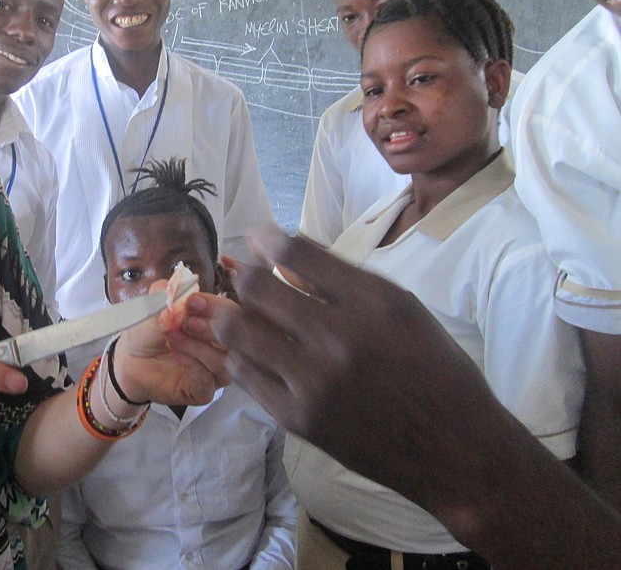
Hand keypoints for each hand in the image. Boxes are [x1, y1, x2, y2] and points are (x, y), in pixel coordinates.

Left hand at [111, 282, 229, 406]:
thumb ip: (169, 292)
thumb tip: (183, 284)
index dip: (216, 305)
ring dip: (198, 346)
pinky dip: (192, 364)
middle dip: (212, 326)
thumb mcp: (155, 304)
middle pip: (237, 338)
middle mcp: (222, 346)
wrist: (130, 359)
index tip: (193, 301)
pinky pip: (208, 380)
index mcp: (217, 321)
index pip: (232, 312)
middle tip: (186, 321)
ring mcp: (215, 370)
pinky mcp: (203, 391)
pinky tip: (176, 353)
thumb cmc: (149, 332)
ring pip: (224, 361)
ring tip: (173, 336)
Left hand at [187, 226, 498, 498]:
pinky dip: (244, 356)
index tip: (259, 239)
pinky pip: (244, 374)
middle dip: (246, 276)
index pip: (295, 254)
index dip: (266, 240)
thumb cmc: (434, 370)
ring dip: (235, 315)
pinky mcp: (297, 419)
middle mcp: (340, 340)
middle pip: (257, 288)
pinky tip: (258, 352)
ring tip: (248, 314)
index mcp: (373, 303)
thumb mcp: (401, 308)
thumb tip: (280, 246)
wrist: (454, 450)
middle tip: (251, 278)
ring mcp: (314, 383)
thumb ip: (339, 279)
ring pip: (238, 331)